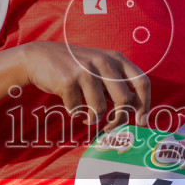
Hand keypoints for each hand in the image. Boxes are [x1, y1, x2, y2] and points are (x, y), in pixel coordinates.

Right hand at [18, 41, 151, 128]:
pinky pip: (78, 110)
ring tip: (87, 118)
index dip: (145, 104)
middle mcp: (104, 62)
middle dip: (119, 119)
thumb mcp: (100, 68)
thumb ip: (117, 85)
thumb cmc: (75, 68)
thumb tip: (137, 111)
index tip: (141, 121)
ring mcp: (86, 70)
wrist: (39, 57)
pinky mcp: (68, 81)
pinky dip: (76, 113)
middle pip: (125, 100)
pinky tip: (71, 106)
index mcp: (116, 58)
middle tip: (110, 128)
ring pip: (100, 108)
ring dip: (94, 119)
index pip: (142, 82)